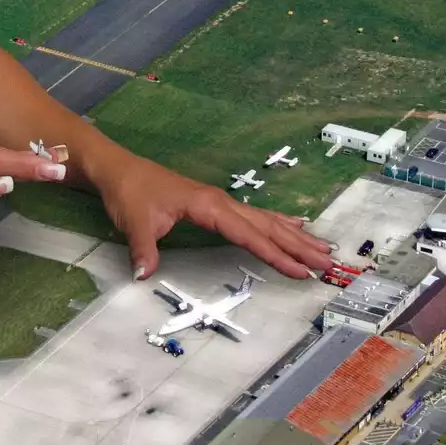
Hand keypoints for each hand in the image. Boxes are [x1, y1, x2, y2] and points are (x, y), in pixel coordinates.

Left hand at [94, 156, 334, 280]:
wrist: (119, 169)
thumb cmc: (129, 193)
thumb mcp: (134, 223)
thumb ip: (143, 250)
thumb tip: (144, 275)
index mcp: (208, 205)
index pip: (248, 234)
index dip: (274, 254)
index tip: (298, 270)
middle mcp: (221, 202)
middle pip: (267, 226)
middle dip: (297, 245)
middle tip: (325, 262)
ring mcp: (220, 201)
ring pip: (265, 220)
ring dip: (293, 234)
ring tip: (321, 247)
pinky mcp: (215, 204)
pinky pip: (254, 215)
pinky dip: (277, 222)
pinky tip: (293, 224)